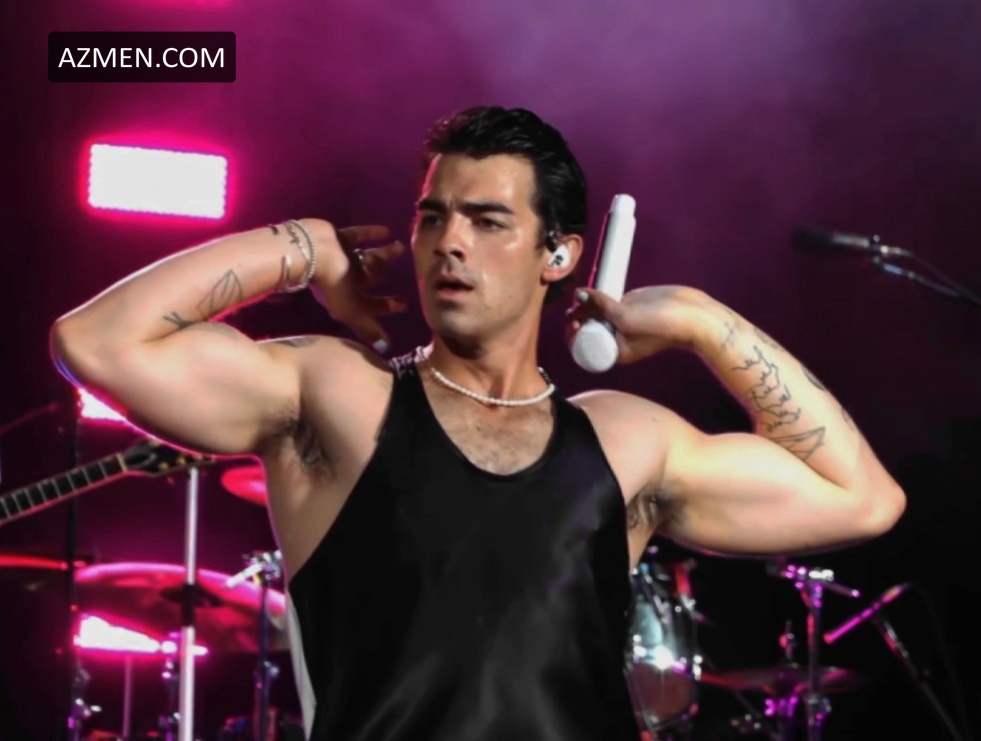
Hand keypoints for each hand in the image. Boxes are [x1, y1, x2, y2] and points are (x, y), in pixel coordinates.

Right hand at [302, 220, 407, 351]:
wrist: (313, 251)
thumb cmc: (333, 282)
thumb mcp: (351, 311)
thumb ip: (367, 328)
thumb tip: (386, 349)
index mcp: (347, 297)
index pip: (370, 304)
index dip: (387, 306)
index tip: (405, 304)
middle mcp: (346, 278)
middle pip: (370, 279)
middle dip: (384, 278)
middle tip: (406, 274)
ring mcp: (343, 258)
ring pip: (367, 257)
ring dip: (384, 255)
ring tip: (401, 248)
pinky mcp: (340, 238)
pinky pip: (359, 236)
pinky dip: (372, 234)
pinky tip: (387, 231)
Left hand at [565, 285, 706, 363]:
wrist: (692, 314)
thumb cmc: (661, 324)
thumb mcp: (625, 317)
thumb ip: (601, 306)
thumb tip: (579, 295)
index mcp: (615, 351)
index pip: (586, 346)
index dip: (574, 334)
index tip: (573, 321)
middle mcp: (616, 338)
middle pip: (588, 327)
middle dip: (578, 317)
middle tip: (576, 307)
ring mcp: (622, 321)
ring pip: (596, 313)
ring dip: (586, 305)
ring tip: (582, 297)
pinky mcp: (629, 305)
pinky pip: (608, 301)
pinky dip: (598, 296)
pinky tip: (591, 290)